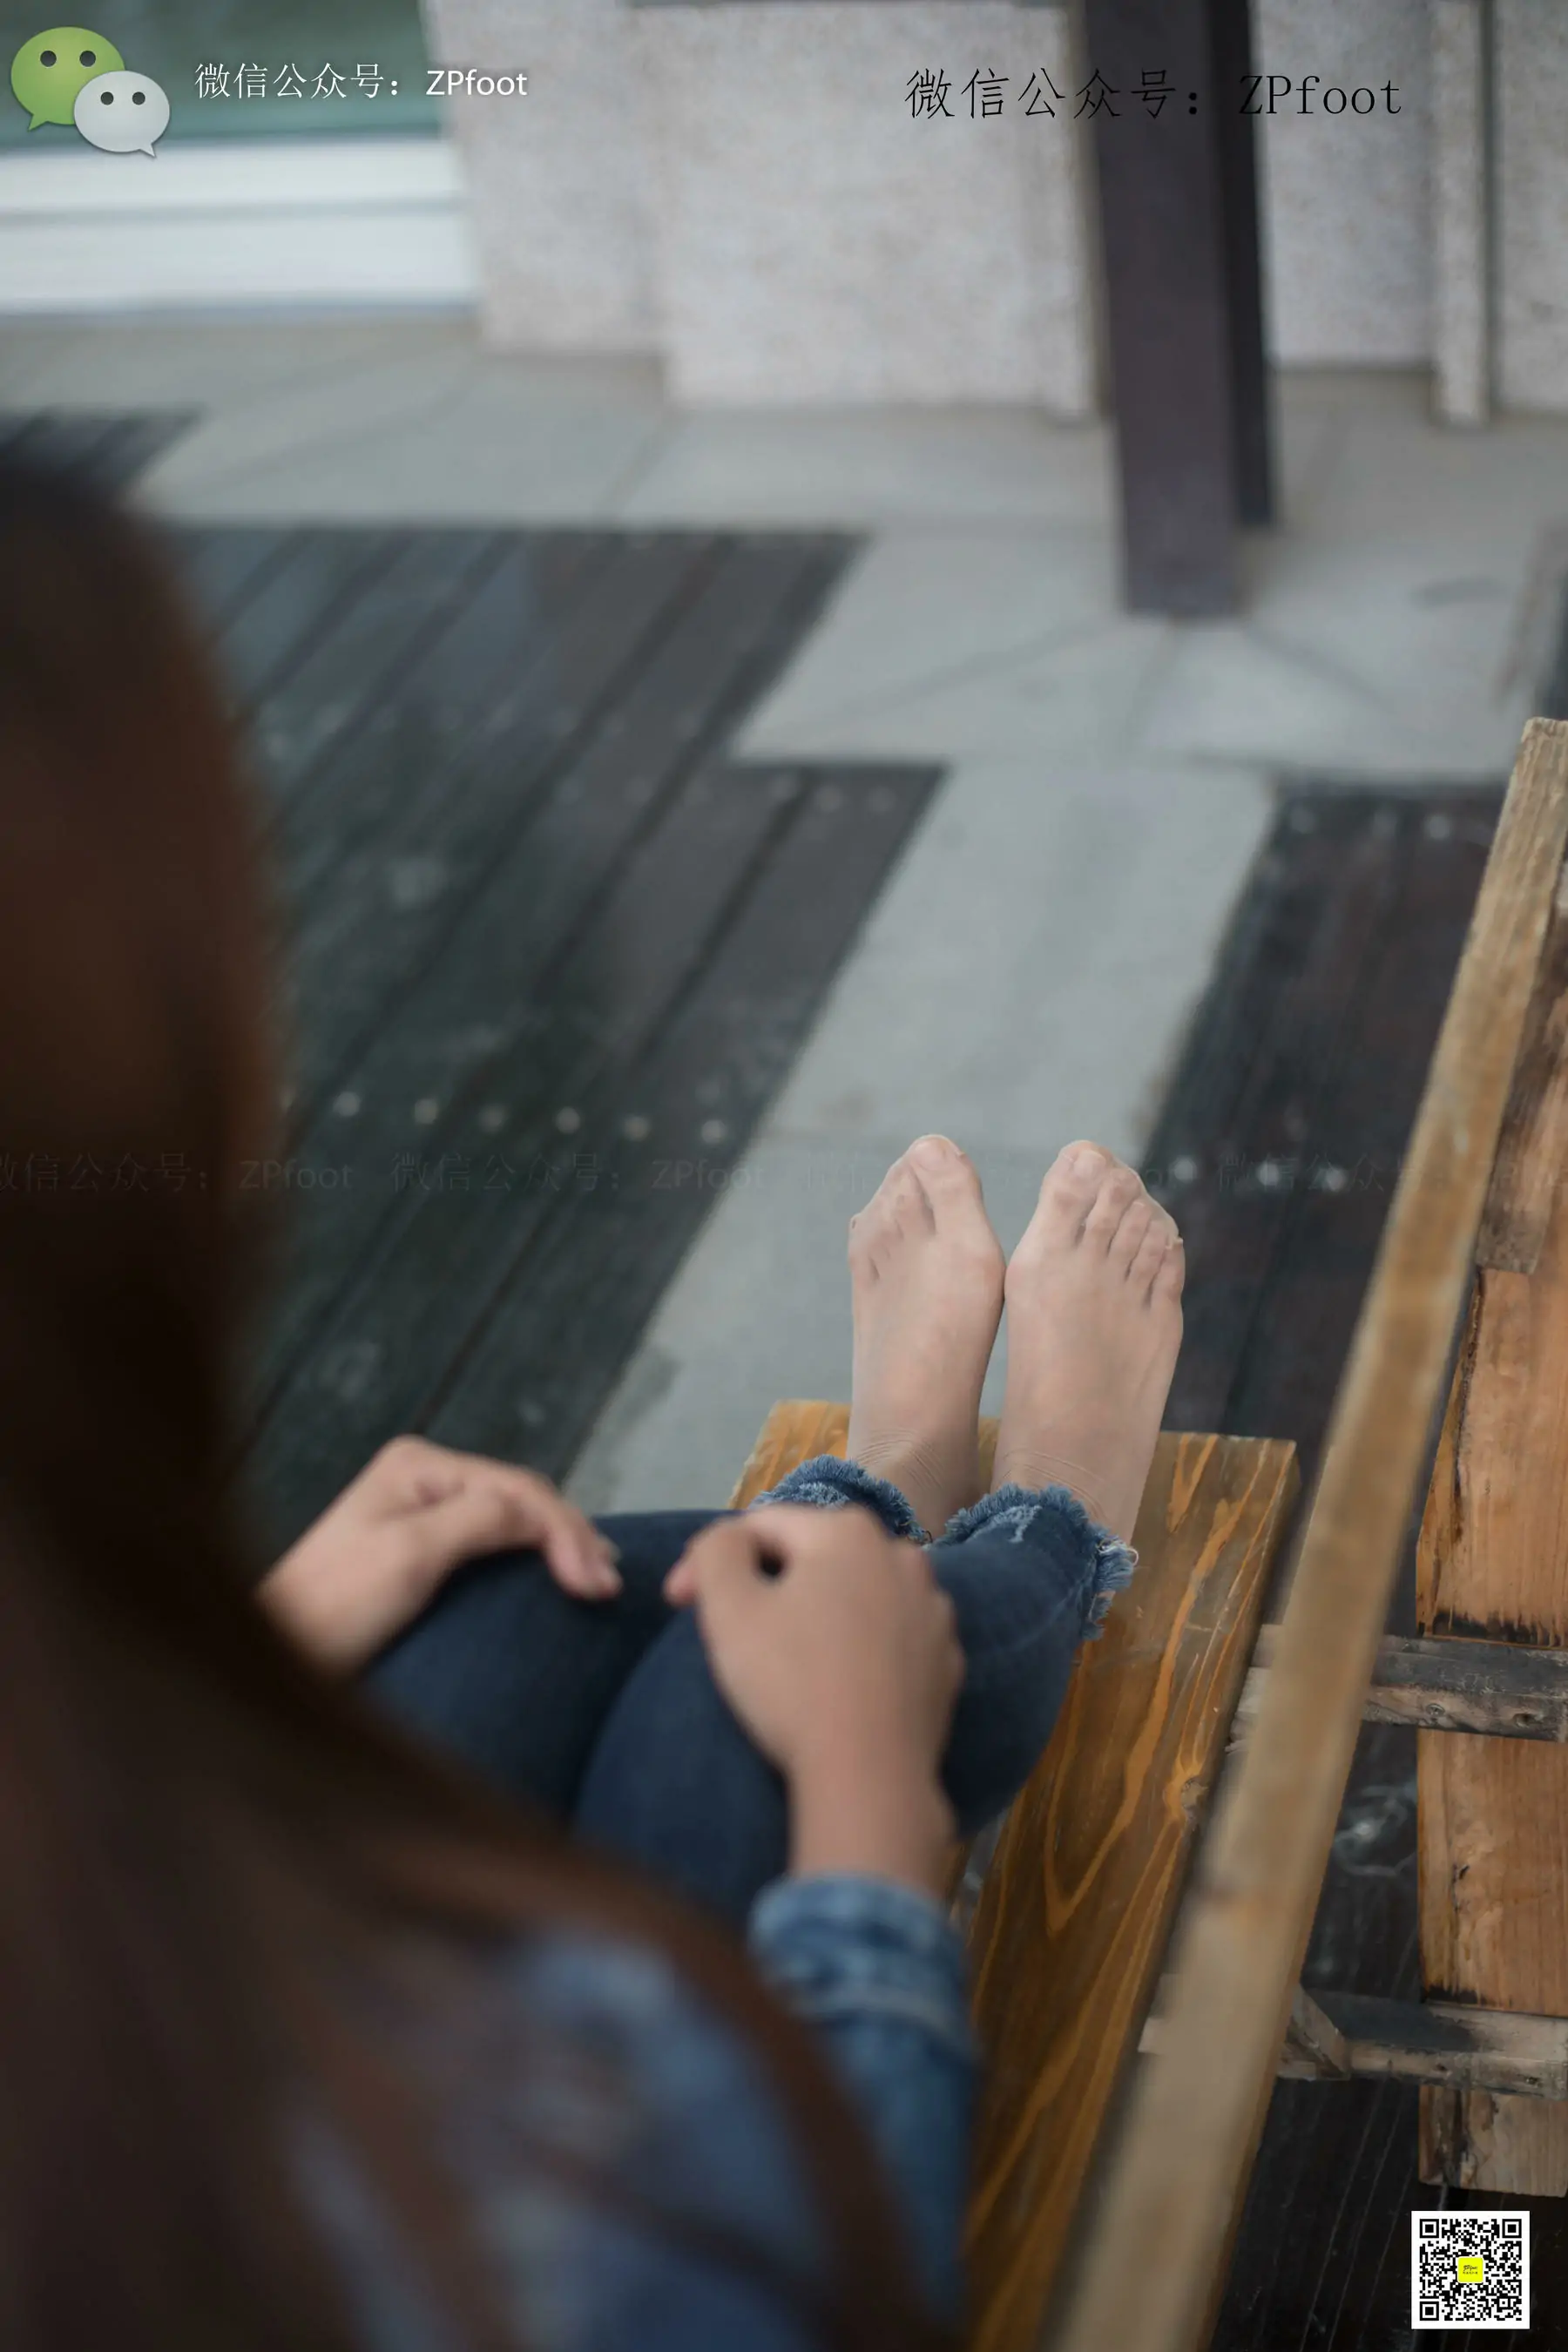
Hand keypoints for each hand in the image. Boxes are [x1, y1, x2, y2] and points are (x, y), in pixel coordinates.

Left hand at [260, 1435, 619, 1672]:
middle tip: (609, 1589)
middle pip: (521, 1498)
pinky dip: (531, 1559)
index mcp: (418, 1464)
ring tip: (595, 1584)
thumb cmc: (330, 1610)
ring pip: (512, 1520)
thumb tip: (544, 1517)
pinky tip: (555, 1578)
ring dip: (556, 1548)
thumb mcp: (408, 1555)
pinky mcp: (419, 1551)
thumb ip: (480, 1519)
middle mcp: (423, 1477)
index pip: (518, 1487)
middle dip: (570, 1537)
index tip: (597, 1588)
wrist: (275, 1659)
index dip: (565, 1532)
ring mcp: (421, 1512)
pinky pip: (493, 1544)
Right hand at [664, 1505, 963, 1895]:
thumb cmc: (792, 1684)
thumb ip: (717, 1551)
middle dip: (768, 1585)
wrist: (870, 1778)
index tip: (678, 1603)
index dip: (711, 1561)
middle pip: (814, 1559)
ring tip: (785, 1659)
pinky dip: (859, 1652)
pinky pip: (889, 1641)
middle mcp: (902, 1557)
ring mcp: (933, 1612)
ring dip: (817, 1616)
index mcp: (848, 1532)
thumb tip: (728, 1541)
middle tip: (731, 1633)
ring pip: (856, 1598)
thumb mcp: (730, 1608)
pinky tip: (836, 1685)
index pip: (761, 1528)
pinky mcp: (947, 1664)